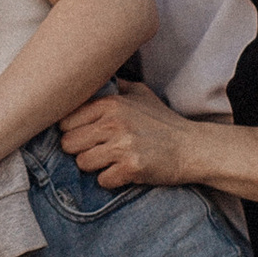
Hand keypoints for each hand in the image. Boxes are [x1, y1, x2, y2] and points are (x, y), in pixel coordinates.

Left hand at [58, 79, 194, 190]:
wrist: (192, 147)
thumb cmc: (163, 121)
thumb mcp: (140, 93)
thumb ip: (114, 86)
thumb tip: (89, 76)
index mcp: (110, 103)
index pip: (65, 121)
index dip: (73, 131)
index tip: (87, 136)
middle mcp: (113, 122)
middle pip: (68, 144)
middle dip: (80, 150)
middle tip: (99, 151)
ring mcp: (122, 145)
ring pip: (82, 163)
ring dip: (95, 166)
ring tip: (112, 161)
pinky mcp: (131, 167)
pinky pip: (102, 180)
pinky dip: (111, 180)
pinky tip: (124, 171)